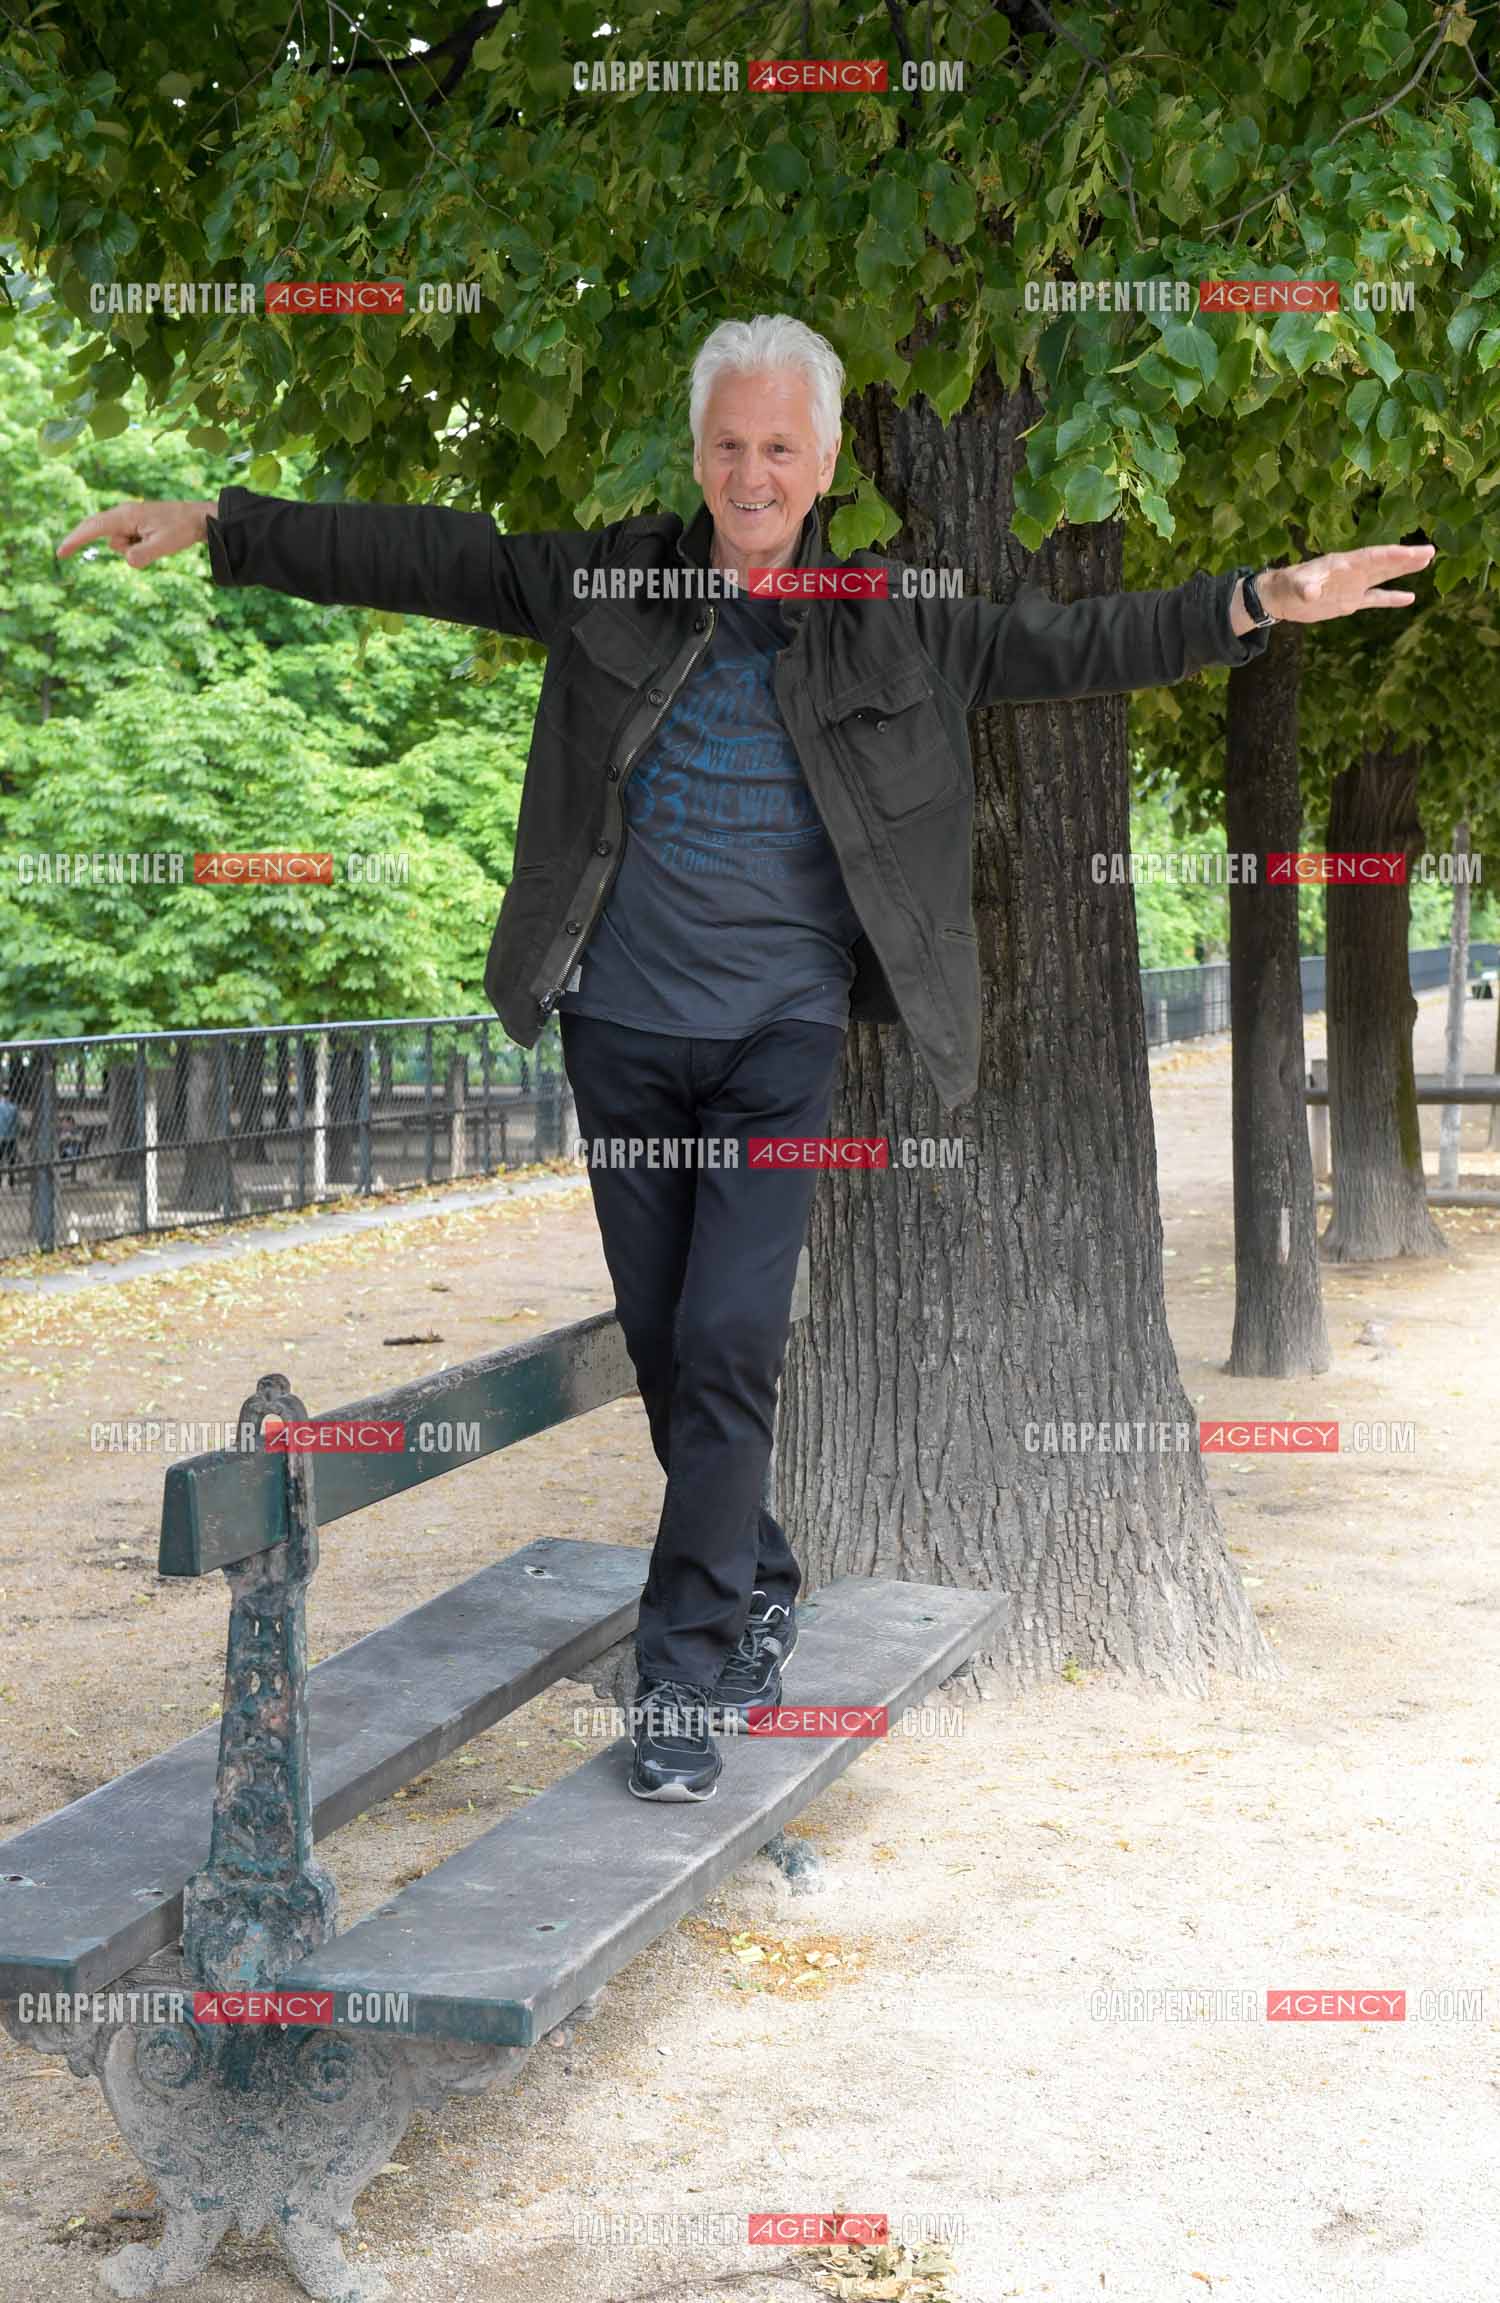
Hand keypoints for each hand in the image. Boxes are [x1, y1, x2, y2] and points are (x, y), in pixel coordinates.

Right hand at [56, 498, 216, 568]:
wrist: (198, 518)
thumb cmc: (182, 529)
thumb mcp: (164, 546)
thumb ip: (144, 554)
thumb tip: (127, 560)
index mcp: (127, 516)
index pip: (94, 528)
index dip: (76, 540)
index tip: (61, 551)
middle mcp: (124, 514)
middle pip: (95, 528)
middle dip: (83, 540)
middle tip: (63, 554)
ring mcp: (129, 518)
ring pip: (116, 541)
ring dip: (129, 549)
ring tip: (154, 542)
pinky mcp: (136, 523)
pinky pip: (126, 540)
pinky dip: (135, 547)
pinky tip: (153, 542)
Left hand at [1235, 544, 1435, 632]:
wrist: (1280, 598)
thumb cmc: (1287, 586)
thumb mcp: (1295, 586)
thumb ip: (1306, 587)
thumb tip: (1312, 593)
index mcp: (1343, 564)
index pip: (1372, 557)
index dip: (1392, 555)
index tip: (1412, 551)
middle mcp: (1353, 572)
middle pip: (1384, 562)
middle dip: (1406, 558)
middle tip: (1430, 551)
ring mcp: (1354, 586)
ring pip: (1384, 576)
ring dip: (1404, 570)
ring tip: (1426, 563)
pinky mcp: (1350, 601)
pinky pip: (1375, 599)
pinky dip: (1392, 599)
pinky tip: (1410, 598)